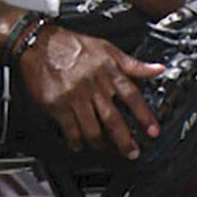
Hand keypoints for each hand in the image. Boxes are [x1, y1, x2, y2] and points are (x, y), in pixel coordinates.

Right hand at [17, 26, 163, 157]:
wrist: (39, 43)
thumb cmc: (72, 45)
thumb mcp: (106, 48)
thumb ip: (132, 63)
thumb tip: (157, 69)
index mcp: (108, 70)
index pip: (132, 96)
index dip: (144, 115)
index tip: (153, 131)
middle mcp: (93, 84)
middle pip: (114, 118)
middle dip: (125, 140)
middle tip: (133, 152)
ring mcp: (75, 96)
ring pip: (93, 128)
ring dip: (101, 143)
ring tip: (105, 147)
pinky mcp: (57, 105)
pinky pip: (70, 130)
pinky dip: (76, 141)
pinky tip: (79, 143)